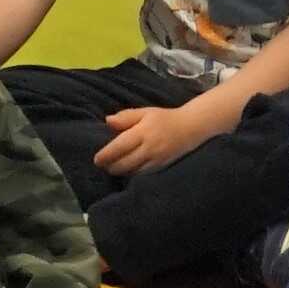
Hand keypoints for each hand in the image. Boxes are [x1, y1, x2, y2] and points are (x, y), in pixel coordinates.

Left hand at [92, 86, 237, 176]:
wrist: (191, 128)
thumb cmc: (164, 118)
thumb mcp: (145, 112)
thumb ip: (126, 117)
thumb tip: (108, 121)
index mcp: (142, 132)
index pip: (119, 147)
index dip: (105, 156)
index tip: (96, 160)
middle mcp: (149, 148)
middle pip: (123, 164)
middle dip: (110, 167)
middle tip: (103, 165)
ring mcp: (156, 160)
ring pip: (132, 172)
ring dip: (120, 172)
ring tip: (114, 168)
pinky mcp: (161, 168)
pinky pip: (142, 175)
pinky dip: (132, 174)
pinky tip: (128, 171)